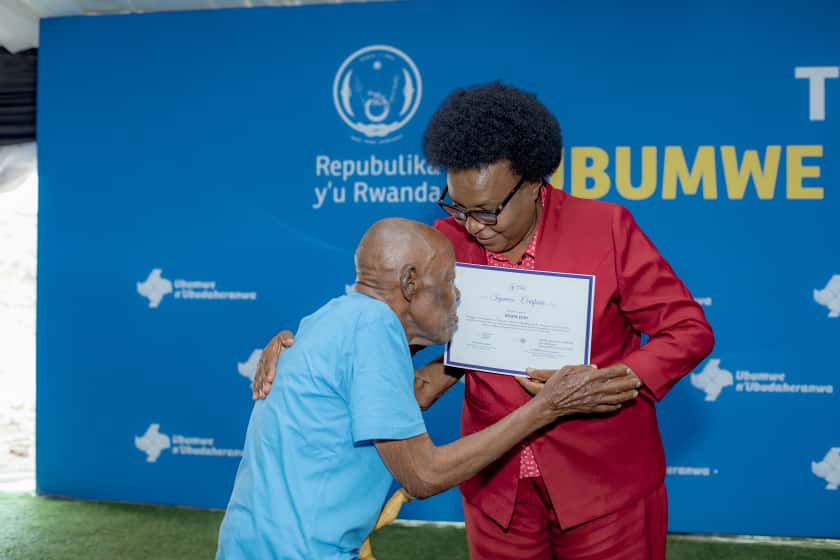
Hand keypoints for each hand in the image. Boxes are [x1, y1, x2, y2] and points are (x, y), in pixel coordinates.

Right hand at [251, 330, 293, 399]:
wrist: (280, 343)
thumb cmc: (286, 340)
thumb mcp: (286, 336)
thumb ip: (287, 338)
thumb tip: (290, 342)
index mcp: (270, 352)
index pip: (270, 362)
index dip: (270, 370)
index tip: (271, 378)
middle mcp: (263, 360)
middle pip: (263, 372)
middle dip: (264, 382)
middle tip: (267, 391)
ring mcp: (261, 367)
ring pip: (259, 378)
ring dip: (260, 388)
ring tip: (262, 396)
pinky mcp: (260, 373)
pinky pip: (256, 381)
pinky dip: (256, 389)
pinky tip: (256, 397)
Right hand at [523, 363, 641, 417]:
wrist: (549, 404)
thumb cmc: (555, 385)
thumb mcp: (566, 369)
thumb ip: (581, 367)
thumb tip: (594, 368)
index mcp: (588, 378)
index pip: (609, 373)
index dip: (620, 371)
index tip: (629, 369)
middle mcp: (593, 389)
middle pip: (616, 386)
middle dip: (628, 383)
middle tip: (638, 381)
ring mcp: (593, 401)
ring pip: (614, 398)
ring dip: (626, 395)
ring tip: (635, 393)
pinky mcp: (590, 409)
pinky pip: (606, 409)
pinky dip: (615, 407)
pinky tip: (621, 405)